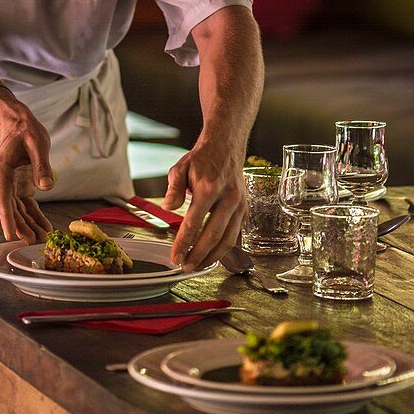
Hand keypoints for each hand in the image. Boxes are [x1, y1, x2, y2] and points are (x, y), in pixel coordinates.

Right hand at [0, 104, 54, 242]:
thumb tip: (46, 186)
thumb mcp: (38, 144)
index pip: (2, 197)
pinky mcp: (15, 186)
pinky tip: (43, 227)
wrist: (18, 124)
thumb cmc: (26, 131)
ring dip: (28, 225)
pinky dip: (33, 216)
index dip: (6, 218)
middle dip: (21, 227)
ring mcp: (6, 185)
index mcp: (0, 169)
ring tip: (42, 238)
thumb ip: (42, 165)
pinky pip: (23, 205)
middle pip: (9, 208)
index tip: (9, 235)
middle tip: (34, 242)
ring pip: (16, 210)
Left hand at [162, 141, 246, 270]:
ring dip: (212, 257)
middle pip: (213, 236)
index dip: (183, 243)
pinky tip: (213, 256)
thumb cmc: (202, 158)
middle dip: (198, 255)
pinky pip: (235, 234)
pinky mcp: (245, 209)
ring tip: (198, 266)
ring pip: (228, 239)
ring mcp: (239, 205)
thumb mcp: (181, 168)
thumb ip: (173, 189)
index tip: (175, 256)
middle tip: (186, 267)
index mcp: (208, 188)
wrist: (226, 146)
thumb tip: (168, 208)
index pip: (193, 223)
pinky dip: (224, 249)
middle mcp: (227, 198)